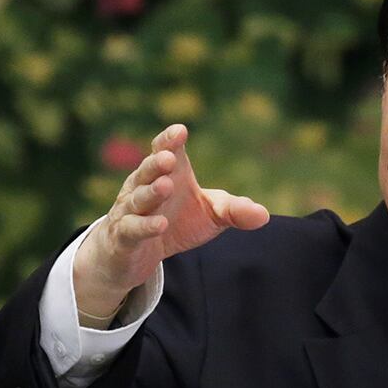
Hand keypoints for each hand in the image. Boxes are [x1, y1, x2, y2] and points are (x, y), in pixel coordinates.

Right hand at [72, 123, 269, 319]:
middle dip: (157, 163)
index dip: (169, 140)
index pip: (163, 150)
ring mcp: (130, 211)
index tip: (180, 131)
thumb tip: (263, 215)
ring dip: (150, 192)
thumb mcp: (210, 216)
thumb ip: (234, 211)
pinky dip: (145, 227)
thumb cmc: (177, 223)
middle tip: (169, 158)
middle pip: (147, 170)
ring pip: (138, 198)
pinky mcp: (123, 237)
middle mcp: (143, 187)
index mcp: (167, 174)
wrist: (136, 256)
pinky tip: (160, 225)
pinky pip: (132, 229)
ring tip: (166, 186)